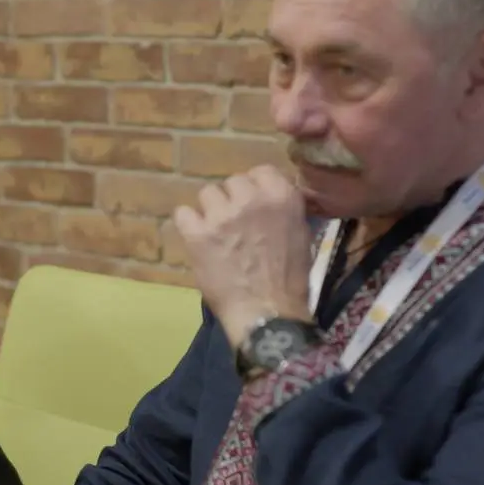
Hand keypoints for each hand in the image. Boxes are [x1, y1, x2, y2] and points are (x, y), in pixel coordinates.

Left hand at [172, 165, 313, 350]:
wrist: (267, 313)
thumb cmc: (290, 280)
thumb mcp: (300, 235)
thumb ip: (283, 209)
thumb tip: (269, 197)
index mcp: (281, 196)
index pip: (260, 171)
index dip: (255, 188)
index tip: (253, 205)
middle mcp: (251, 199)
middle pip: (232, 182)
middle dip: (233, 201)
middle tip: (235, 225)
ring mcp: (222, 216)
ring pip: (207, 194)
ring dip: (211, 211)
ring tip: (216, 235)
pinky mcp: (197, 234)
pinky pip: (183, 213)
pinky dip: (188, 225)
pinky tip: (197, 239)